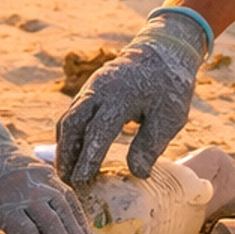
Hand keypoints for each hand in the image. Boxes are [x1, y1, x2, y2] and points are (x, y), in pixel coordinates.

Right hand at [55, 7, 209, 183]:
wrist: (163, 51)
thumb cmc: (169, 86)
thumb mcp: (170, 116)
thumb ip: (151, 144)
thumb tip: (137, 173)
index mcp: (120, 96)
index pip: (98, 129)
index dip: (88, 156)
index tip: (81, 180)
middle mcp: (99, 90)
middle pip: (73, 123)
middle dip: (66, 153)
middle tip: (66, 182)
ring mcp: (92, 88)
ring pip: (68, 118)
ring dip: (64, 146)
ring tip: (65, 174)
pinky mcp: (90, 91)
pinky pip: (72, 114)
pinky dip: (69, 135)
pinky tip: (71, 154)